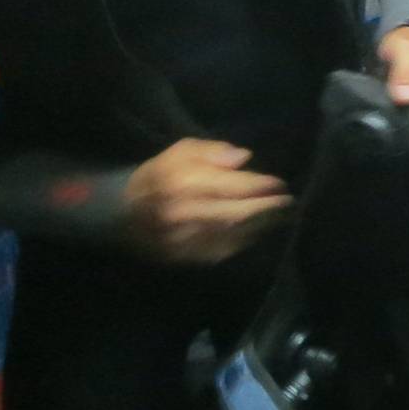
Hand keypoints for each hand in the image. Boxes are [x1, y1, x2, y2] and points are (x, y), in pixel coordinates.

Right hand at [122, 138, 292, 265]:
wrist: (120, 212)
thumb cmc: (158, 176)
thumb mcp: (180, 152)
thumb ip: (212, 151)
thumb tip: (244, 158)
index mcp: (182, 183)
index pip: (231, 186)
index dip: (260, 186)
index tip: (280, 184)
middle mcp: (183, 213)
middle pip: (236, 213)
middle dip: (267, 208)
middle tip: (288, 203)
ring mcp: (183, 239)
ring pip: (232, 234)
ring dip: (260, 226)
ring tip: (281, 217)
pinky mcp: (183, 257)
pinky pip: (221, 251)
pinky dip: (242, 241)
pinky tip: (256, 232)